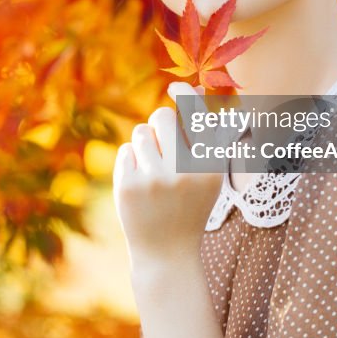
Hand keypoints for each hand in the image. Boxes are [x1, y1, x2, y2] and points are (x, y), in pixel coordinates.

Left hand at [112, 82, 227, 264]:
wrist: (166, 251)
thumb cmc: (190, 205)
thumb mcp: (208, 174)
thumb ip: (207, 134)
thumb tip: (194, 89)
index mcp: (210, 166)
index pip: (197, 115)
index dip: (186, 94)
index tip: (176, 86)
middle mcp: (184, 171)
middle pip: (162, 116)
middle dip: (160, 125)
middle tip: (164, 147)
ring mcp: (154, 179)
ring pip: (141, 132)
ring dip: (146, 146)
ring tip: (154, 172)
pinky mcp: (128, 186)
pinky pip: (126, 151)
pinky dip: (131, 163)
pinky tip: (141, 185)